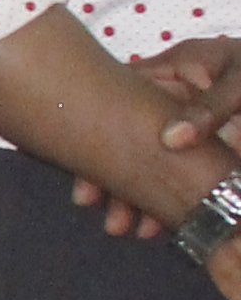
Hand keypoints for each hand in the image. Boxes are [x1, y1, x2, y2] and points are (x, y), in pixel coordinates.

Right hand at [72, 37, 240, 236]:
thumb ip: (211, 107)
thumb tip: (171, 141)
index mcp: (176, 71)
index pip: (122, 99)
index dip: (99, 134)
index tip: (90, 173)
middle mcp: (175, 99)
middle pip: (128, 138)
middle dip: (113, 177)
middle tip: (106, 213)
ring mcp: (193, 127)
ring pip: (151, 163)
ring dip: (136, 195)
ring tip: (127, 228)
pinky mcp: (210, 153)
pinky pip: (178, 177)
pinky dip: (166, 200)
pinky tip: (158, 226)